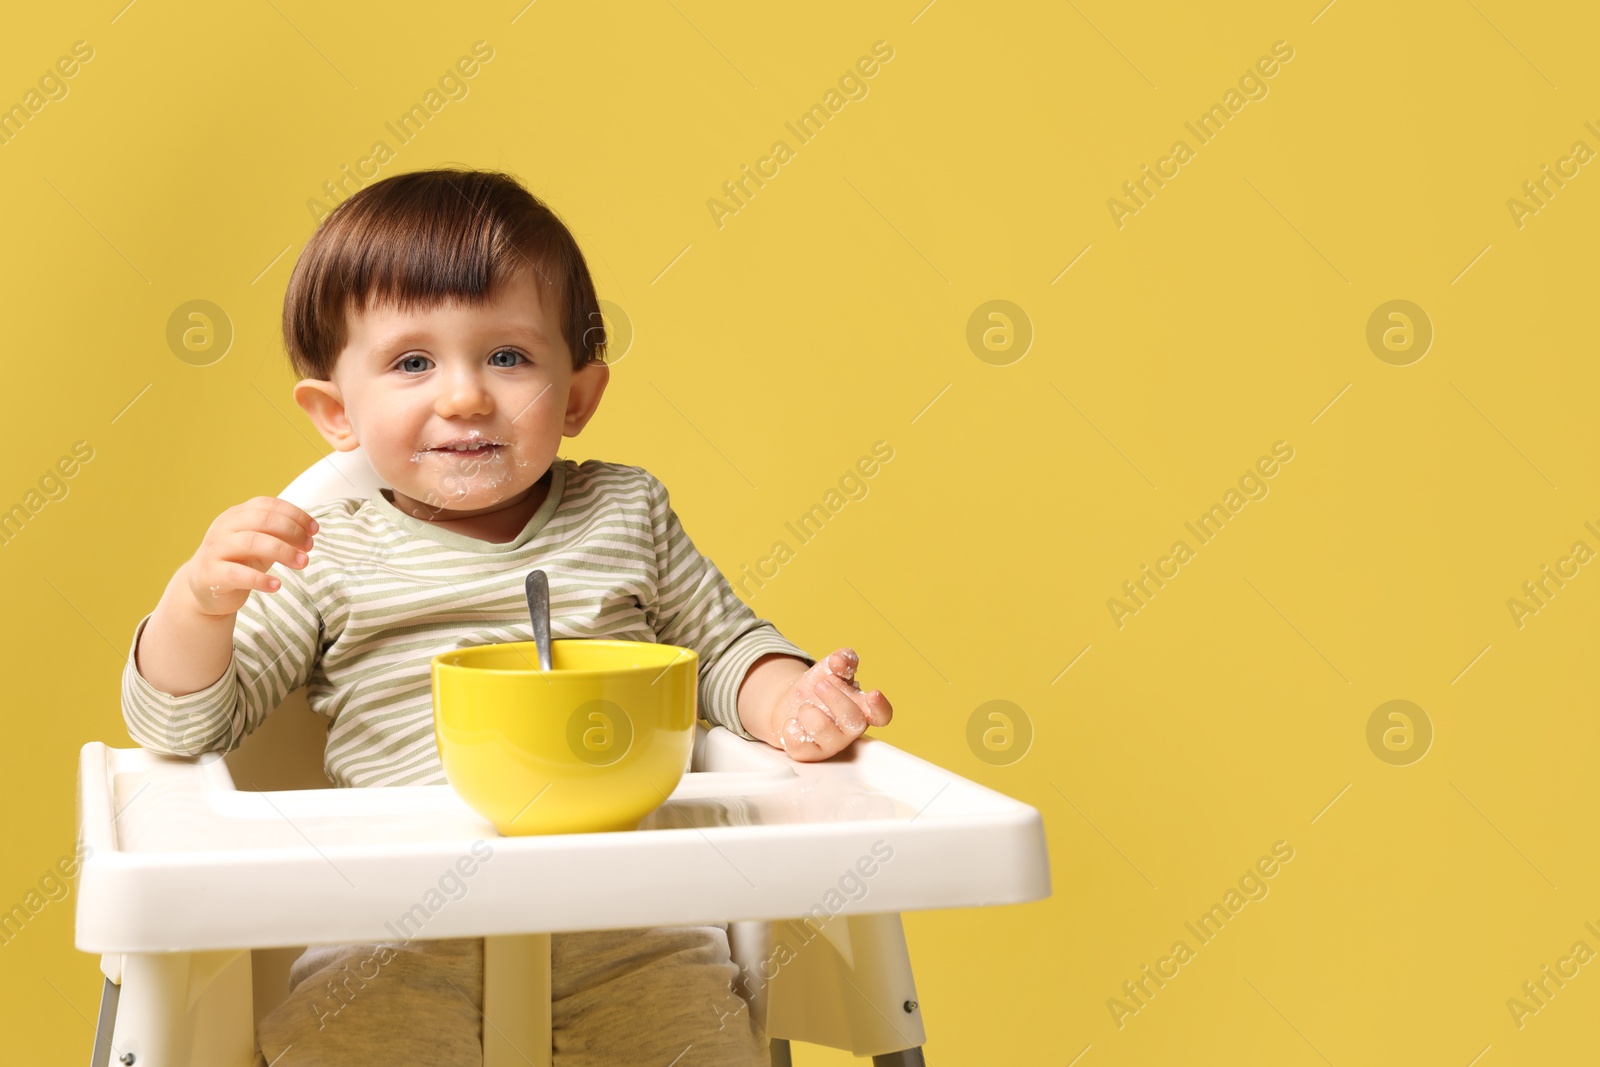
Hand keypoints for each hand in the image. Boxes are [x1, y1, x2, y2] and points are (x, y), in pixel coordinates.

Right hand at [183, 496, 319, 616]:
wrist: (203, 588)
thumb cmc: (238, 561)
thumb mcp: (260, 543)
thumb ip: (279, 533)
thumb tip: (311, 530)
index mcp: (236, 515)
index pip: (268, 505)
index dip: (295, 514)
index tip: (314, 529)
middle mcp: (224, 528)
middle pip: (261, 520)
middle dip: (291, 531)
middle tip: (309, 547)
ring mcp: (215, 550)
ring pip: (250, 542)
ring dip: (282, 551)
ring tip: (302, 562)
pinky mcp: (211, 574)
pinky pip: (237, 573)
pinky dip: (260, 579)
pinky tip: (277, 585)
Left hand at [771, 647, 892, 760]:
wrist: (789, 704)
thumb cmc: (818, 687)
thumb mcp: (830, 668)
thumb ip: (841, 659)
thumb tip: (839, 661)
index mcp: (861, 709)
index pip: (881, 715)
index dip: (881, 708)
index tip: (873, 694)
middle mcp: (849, 730)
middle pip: (854, 722)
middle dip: (835, 699)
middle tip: (820, 685)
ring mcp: (830, 744)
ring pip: (824, 731)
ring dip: (809, 711)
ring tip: (805, 707)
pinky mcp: (808, 754)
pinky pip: (799, 745)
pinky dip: (791, 727)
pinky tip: (794, 722)